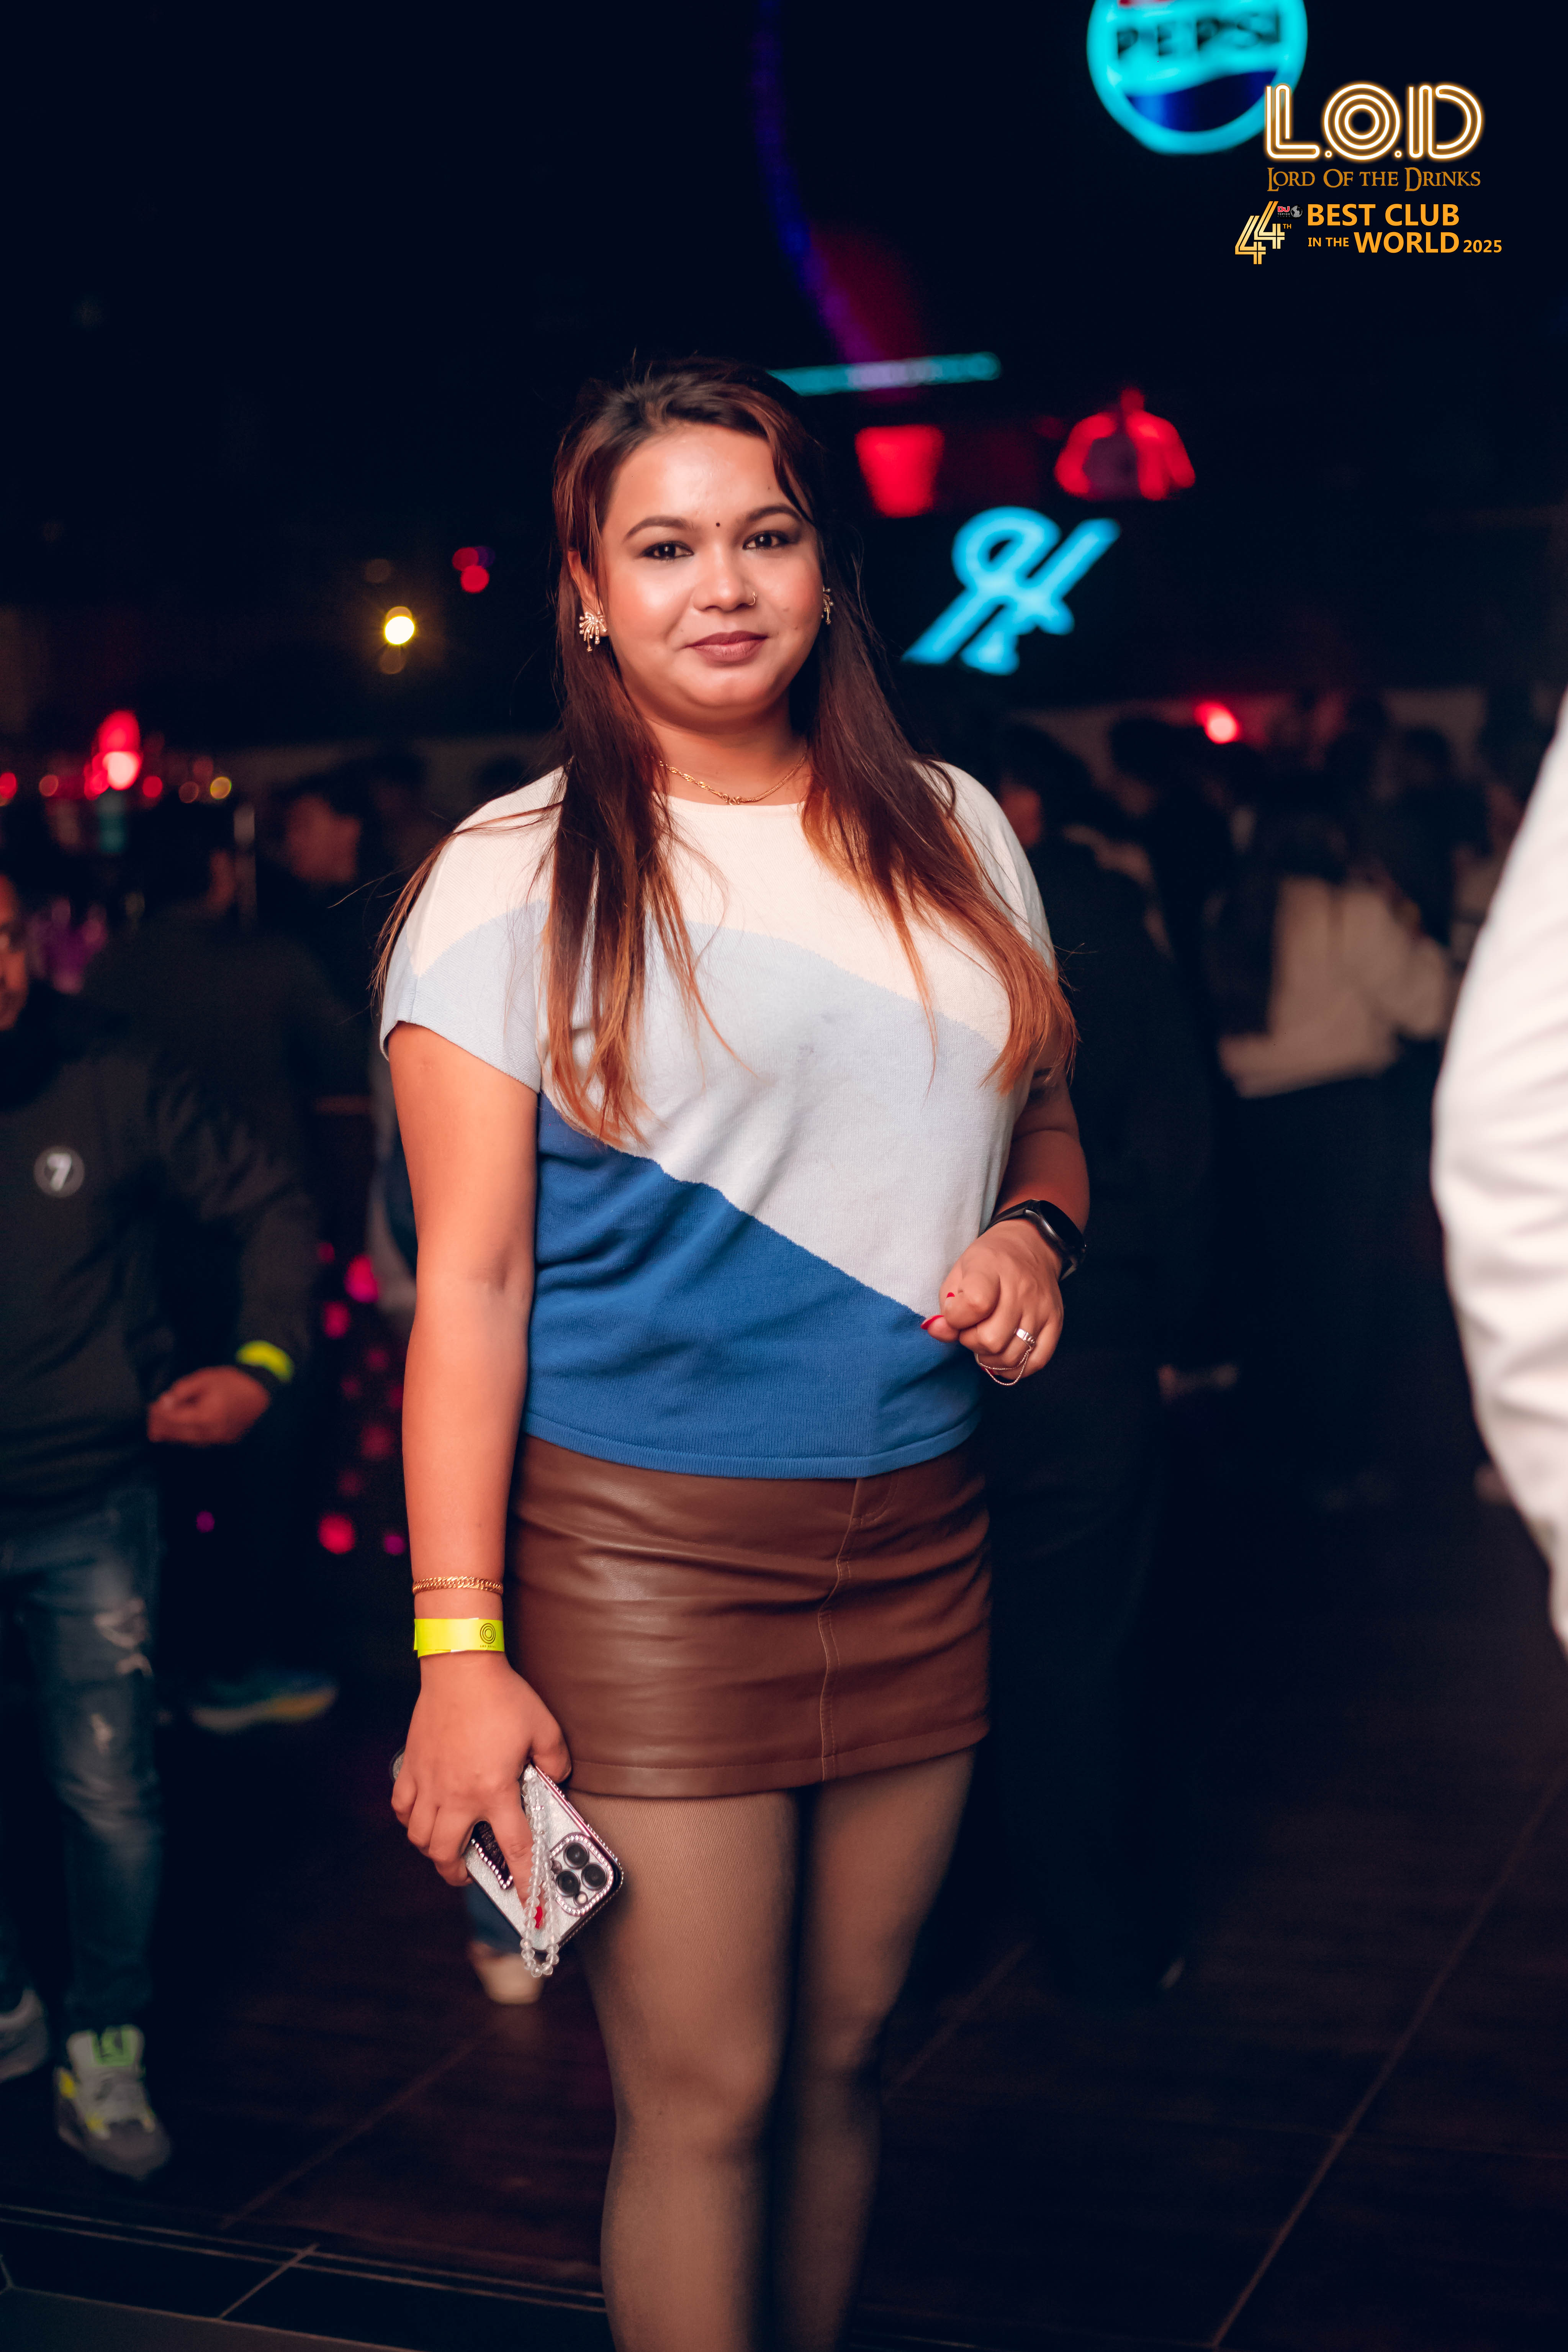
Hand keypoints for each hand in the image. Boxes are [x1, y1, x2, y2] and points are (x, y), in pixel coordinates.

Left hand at [147, 1366, 270, 1446]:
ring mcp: (219, 1439)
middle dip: (162, 1428)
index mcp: (206, 1416)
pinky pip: (199, 1442)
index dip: (159, 1415)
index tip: (151, 1407)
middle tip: (151, 1419)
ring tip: (159, 1427)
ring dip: (172, 1435)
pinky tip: (179, 1431)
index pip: (174, 1421)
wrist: (260, 1391)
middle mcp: (212, 1433)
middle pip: (179, 1435)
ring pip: (188, 1442)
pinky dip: (186, 1437)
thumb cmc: (233, 1382)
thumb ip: (182, 1391)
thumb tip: (165, 1403)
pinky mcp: (224, 1441)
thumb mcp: (204, 1379)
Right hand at [392, 1655, 571, 1890]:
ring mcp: (430, 1783)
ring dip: (434, 1849)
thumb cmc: (501, 1696)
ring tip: (448, 1846)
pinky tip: (423, 1814)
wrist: (461, 1668)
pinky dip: (411, 1819)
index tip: (528, 1902)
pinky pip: (402, 1808)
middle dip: (460, 1874)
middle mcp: (457, 1795)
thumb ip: (556, 1760)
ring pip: (420, 1838)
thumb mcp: (544, 1727)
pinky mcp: (411, 1767)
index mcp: (494, 1790)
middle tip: (472, 1871)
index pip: (514, 1848)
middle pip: (448, 1856)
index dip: (524, 1880)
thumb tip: (557, 1779)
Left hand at [923, 1221, 1064, 1381]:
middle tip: (970, 1328)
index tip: (955, 1313)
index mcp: (991, 1268)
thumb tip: (937, 1332)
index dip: (956, 1318)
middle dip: (971, 1341)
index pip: (974, 1305)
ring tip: (984, 1340)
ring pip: (1011, 1356)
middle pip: (991, 1339)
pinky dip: (1014, 1368)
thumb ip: (945, 1306)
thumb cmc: (988, 1262)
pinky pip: (1036, 1361)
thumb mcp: (958, 1273)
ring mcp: (1041, 1308)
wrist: (1031, 1247)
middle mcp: (1021, 1290)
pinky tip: (1002, 1356)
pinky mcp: (1055, 1322)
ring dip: (989, 1357)